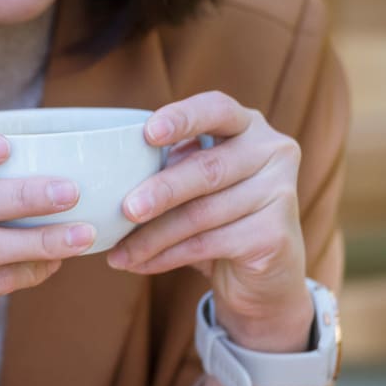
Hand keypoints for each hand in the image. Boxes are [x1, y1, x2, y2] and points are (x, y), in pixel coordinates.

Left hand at [107, 92, 311, 348]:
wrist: (263, 275)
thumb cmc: (218, 217)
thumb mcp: (195, 184)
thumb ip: (168, 168)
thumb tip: (105, 177)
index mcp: (248, 126)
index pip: (216, 109)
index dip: (182, 118)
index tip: (148, 133)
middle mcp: (272, 152)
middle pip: (207, 169)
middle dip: (161, 190)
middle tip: (124, 210)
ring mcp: (280, 193)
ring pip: (202, 214)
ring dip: (153, 236)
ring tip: (119, 253)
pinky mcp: (275, 235)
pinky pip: (209, 244)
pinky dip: (167, 257)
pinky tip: (141, 265)